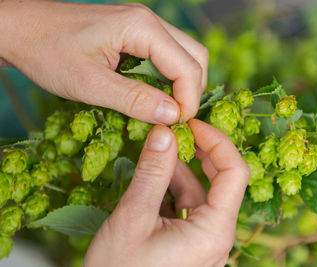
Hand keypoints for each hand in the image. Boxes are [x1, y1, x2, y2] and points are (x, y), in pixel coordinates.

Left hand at [0, 0, 207, 122]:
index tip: (176, 126)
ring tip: (166, 109)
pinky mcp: (136, 32)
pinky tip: (154, 94)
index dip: (188, 101)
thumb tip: (172, 115)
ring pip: (185, 54)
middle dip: (192, 91)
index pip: (187, 66)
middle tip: (175, 118)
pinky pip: (168, 54)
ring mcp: (144, 24)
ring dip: (183, 84)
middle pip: (195, 56)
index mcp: (141, 27)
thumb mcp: (90, 84)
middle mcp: (149, 21)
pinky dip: (170, 77)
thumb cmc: (48, 53)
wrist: (21, 30)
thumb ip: (134, 100)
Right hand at [83, 119, 249, 266]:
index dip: (217, 141)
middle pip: (223, 181)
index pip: (235, 173)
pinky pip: (189, 207)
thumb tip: (164, 131)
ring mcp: (205, 240)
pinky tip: (156, 175)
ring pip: (202, 192)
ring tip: (159, 149)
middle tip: (178, 130)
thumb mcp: (133, 218)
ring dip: (182, 169)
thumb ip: (152, 172)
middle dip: (202, 151)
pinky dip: (174, 188)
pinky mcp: (191, 243)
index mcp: (214, 231)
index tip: (191, 124)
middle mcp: (217, 236)